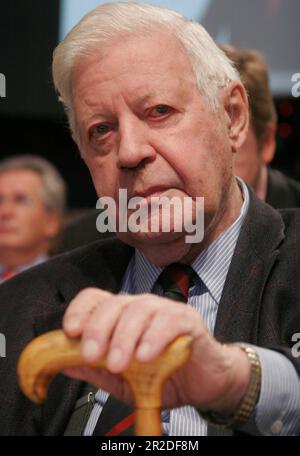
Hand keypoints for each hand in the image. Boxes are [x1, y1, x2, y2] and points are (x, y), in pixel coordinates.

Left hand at [63, 287, 249, 413]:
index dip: (80, 310)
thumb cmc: (164, 375)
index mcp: (122, 316)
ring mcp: (165, 310)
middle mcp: (141, 307)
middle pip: (114, 303)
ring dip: (124, 337)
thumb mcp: (122, 380)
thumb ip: (95, 370)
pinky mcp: (188, 320)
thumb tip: (63, 363)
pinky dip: (154, 338)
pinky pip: (168, 321)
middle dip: (98, 328)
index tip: (71, 331)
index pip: (95, 298)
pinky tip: (146, 356)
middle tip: (93, 354)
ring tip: (119, 363)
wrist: (203, 384)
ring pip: (139, 310)